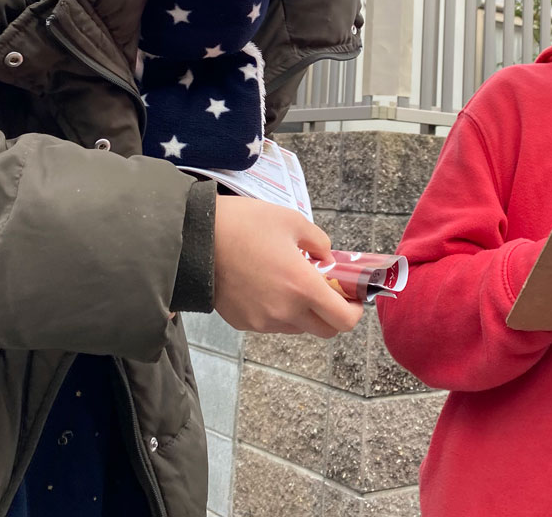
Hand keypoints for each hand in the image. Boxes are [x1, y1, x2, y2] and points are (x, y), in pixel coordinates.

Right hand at [213, 196, 363, 337]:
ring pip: (297, 327)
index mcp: (302, 287)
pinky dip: (278, 311)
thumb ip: (318, 241)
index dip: (355, 311)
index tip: (353, 297)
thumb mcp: (291, 220)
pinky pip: (271, 323)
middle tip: (327, 290)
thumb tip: (325, 257)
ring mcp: (262, 321)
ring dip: (304, 311)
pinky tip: (266, 286)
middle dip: (333, 313)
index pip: (343, 320)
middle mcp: (285, 311)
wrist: (196, 239)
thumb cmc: (245, 225)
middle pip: (324, 330)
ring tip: (291, 283)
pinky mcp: (243, 323)